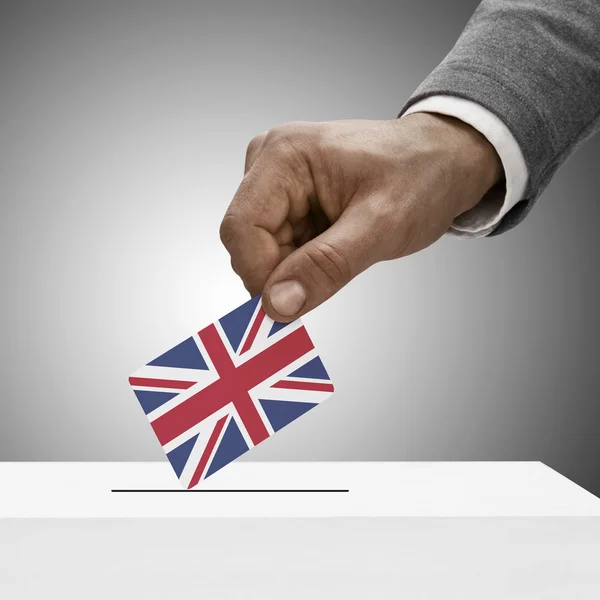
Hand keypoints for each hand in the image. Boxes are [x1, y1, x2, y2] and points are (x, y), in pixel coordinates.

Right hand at [220, 114, 502, 320]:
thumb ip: (326, 266)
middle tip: (333, 273)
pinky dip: (303, 262)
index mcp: (284, 155)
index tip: (291, 306)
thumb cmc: (421, 176)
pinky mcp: (287, 199)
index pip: (241, 229)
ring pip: (261, 251)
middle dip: (283, 273)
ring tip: (344, 250)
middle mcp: (269, 163)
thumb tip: (277, 305)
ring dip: (297, 268)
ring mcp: (276, 181)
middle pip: (247, 242)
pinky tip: (335, 246)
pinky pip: (277, 247)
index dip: (260, 275)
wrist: (442, 161)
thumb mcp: (380, 226)